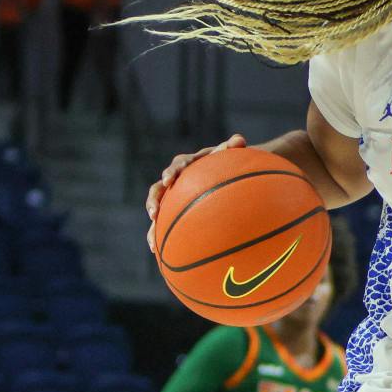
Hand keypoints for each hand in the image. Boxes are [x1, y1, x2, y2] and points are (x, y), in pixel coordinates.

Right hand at [144, 134, 246, 249]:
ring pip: (159, 209)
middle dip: (154, 200)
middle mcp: (178, 180)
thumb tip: (239, 139)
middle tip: (154, 212)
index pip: (178, 165)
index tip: (169, 181)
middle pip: (160, 189)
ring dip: (154, 225)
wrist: (228, 170)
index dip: (172, 172)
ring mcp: (175, 196)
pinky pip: (166, 223)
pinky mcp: (176, 210)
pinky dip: (160, 236)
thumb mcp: (234, 155)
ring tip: (151, 242)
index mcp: (190, 164)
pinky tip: (158, 252)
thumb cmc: (232, 162)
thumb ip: (234, 147)